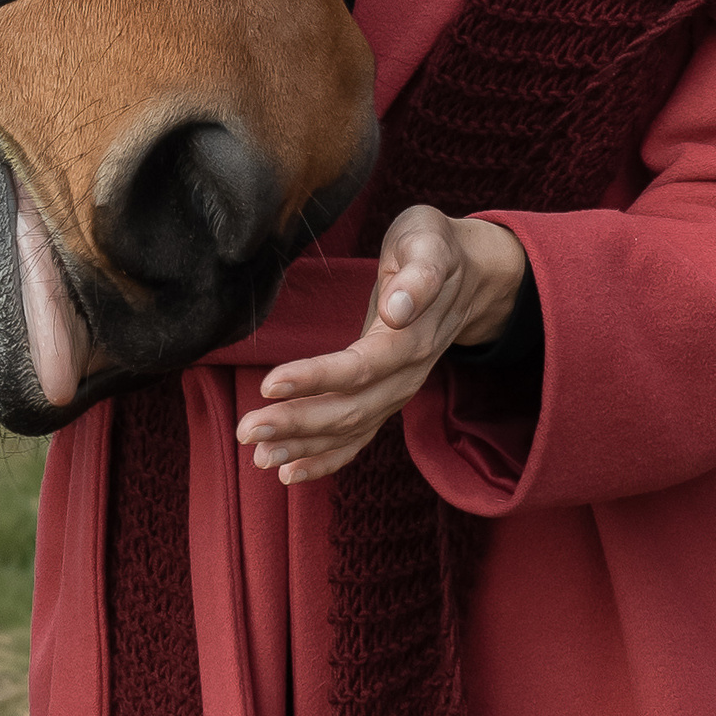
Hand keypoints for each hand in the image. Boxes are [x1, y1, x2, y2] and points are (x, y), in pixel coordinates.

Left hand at [237, 208, 528, 487]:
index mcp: (413, 335)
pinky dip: (325, 459)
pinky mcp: (386, 397)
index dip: (316, 378)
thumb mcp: (429, 243)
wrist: (467, 275)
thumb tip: (397, 309)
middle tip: (248, 430)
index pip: (362, 366)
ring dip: (303, 446)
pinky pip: (358, 438)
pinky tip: (288, 472)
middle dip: (297, 423)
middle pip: (351, 408)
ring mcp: (398, 391)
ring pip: (350, 429)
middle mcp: (407, 374)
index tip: (270, 384)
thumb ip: (419, 274)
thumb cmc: (434, 249)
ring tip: (258, 455)